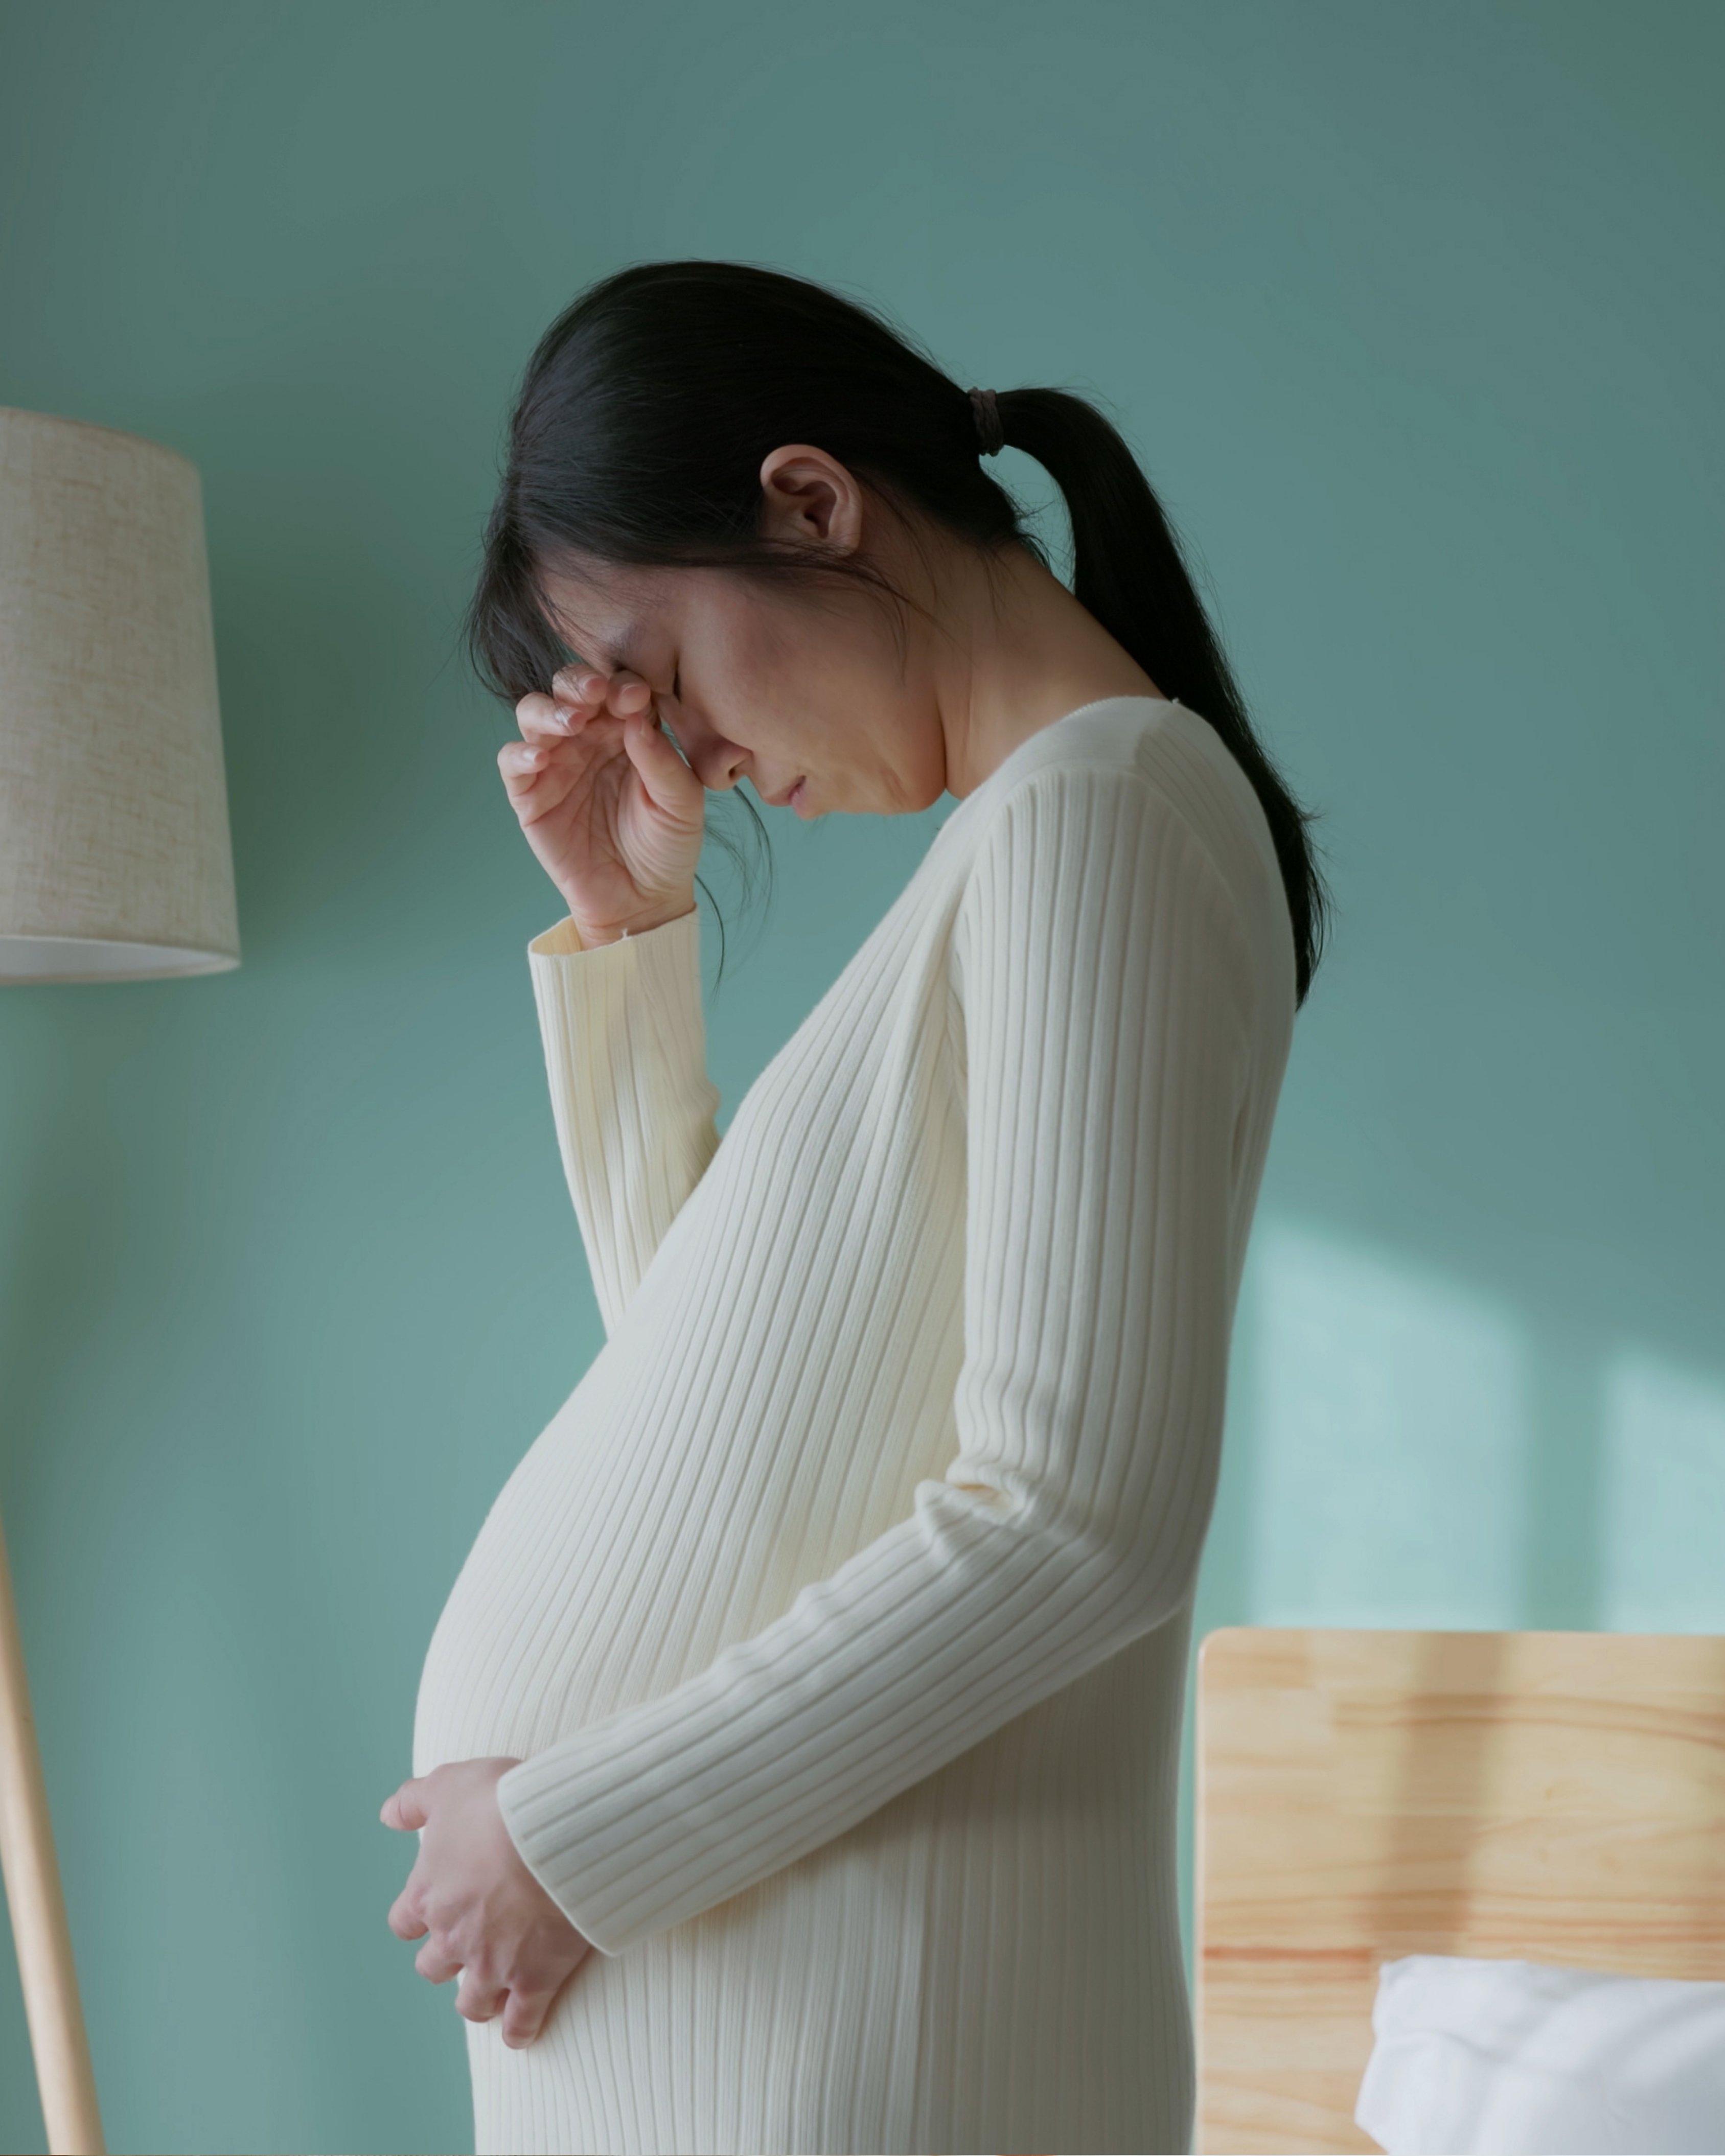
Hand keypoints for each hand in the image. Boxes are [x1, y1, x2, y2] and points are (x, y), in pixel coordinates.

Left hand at [381, 1758, 595, 2047]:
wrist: (555, 1833)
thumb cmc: (500, 1803)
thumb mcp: (449, 1785)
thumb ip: (414, 1801)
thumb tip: (387, 1814)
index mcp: (429, 1895)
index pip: (404, 1922)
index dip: (416, 1920)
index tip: (429, 1916)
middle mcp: (453, 1937)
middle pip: (434, 1967)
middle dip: (448, 1962)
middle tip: (467, 1950)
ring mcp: (493, 1965)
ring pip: (472, 2002)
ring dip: (479, 2000)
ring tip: (493, 1995)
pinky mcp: (534, 1980)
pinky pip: (520, 2023)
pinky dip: (518, 2031)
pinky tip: (519, 2032)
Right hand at [500, 663, 704, 942]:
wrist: (643, 900)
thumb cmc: (667, 845)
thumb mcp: (681, 804)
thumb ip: (662, 760)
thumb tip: (636, 715)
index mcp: (629, 729)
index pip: (619, 690)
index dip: (623, 687)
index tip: (636, 697)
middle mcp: (589, 737)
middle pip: (571, 689)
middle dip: (579, 683)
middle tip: (595, 692)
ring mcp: (557, 762)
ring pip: (536, 713)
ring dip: (550, 710)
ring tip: (572, 723)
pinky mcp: (530, 793)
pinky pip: (513, 761)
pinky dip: (521, 753)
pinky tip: (541, 758)